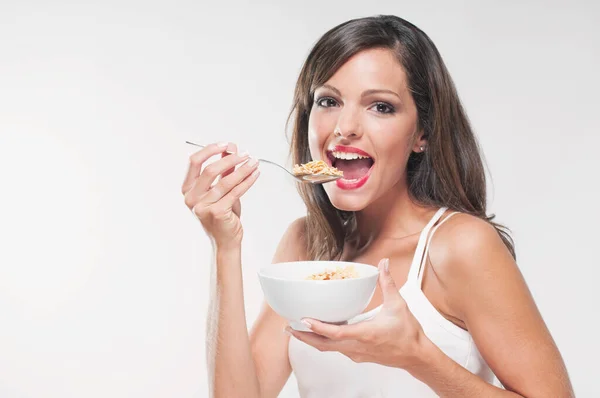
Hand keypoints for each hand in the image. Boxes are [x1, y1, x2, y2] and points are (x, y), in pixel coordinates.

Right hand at [182, 142, 259, 247]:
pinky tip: (254, 174)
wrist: (226, 239)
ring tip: (253, 162)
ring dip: (242, 169)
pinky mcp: (217, 213)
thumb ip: (224, 169)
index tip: (226, 144)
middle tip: (245, 154)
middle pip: (210, 170)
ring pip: (225, 181)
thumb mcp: (221, 188)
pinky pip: (235, 192)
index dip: (210, 150)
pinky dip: (247, 181)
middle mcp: (192, 198)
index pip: (194, 162)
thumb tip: (231, 148)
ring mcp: (203, 206)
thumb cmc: (222, 213)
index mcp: (188, 189)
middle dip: (230, 159)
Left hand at [287, 258, 428, 368]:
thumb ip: (388, 283)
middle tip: (288, 328)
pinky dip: (323, 341)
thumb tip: (384, 264)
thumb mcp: (398, 305)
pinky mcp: (357, 355)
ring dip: (311, 340)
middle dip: (304, 337)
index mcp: (366, 333)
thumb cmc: (407, 334)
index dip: (318, 327)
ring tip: (297, 330)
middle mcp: (357, 347)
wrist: (416, 356)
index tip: (303, 320)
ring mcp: (356, 353)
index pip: (336, 333)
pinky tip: (318, 332)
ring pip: (328, 349)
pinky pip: (335, 349)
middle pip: (323, 345)